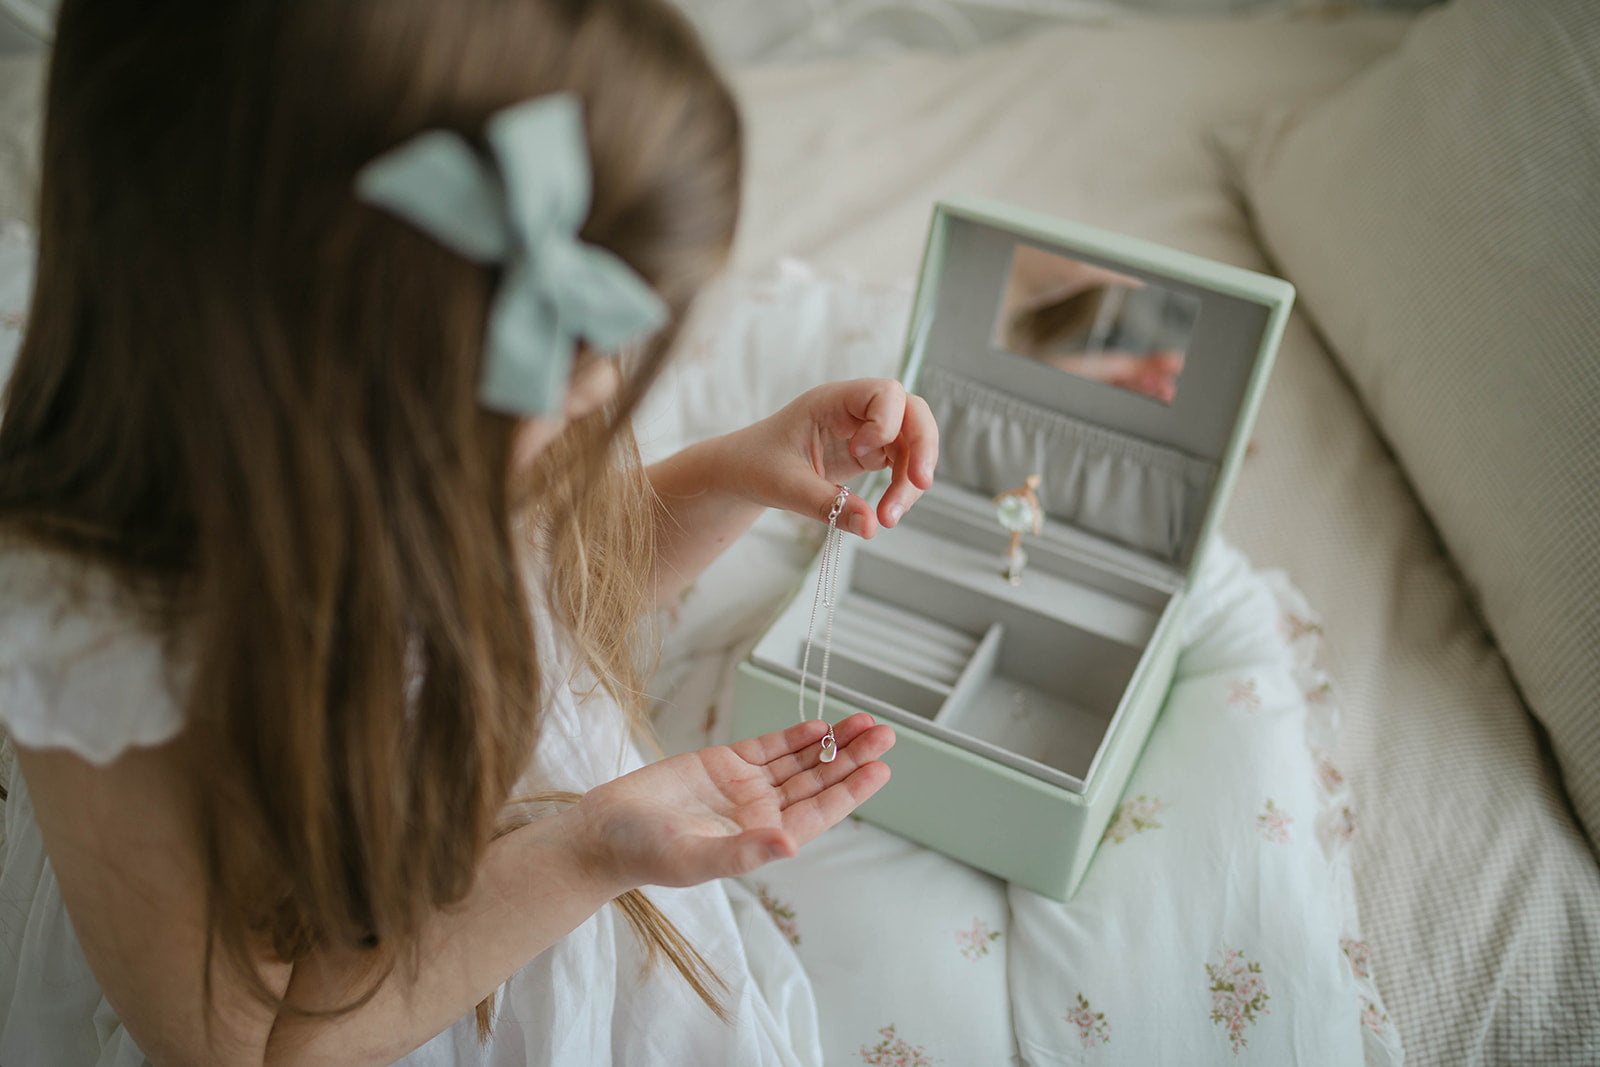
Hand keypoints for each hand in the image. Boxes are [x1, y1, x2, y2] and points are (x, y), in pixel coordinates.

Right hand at [570, 713, 894, 892]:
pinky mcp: (722, 763)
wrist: (602, 832)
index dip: (851, 790)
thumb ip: (744, 852)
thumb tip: (790, 845)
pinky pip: (767, 748)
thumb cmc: (645, 854)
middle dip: (852, 758)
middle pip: (816, 781)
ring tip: (864, 722)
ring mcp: (742, 786)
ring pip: (798, 761)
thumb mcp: (696, 857)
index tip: (880, 769)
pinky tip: (818, 725)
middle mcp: (759, 812)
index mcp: (761, 839)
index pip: (818, 813)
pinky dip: (793, 736)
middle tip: (886, 734)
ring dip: (831, 742)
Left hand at [730, 379, 938, 538]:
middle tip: (921, 484)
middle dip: (922, 447)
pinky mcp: (870, 454)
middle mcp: (855, 410)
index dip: (886, 422)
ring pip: (912, 444)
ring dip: (911, 480)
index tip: (860, 453)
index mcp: (832, 401)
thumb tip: (871, 528)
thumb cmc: (756, 466)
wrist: (742, 472)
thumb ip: (828, 504)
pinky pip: (902, 465)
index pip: (884, 393)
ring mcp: (867, 431)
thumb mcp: (786, 486)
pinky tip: (886, 514)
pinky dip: (902, 489)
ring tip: (889, 519)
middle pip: (912, 413)